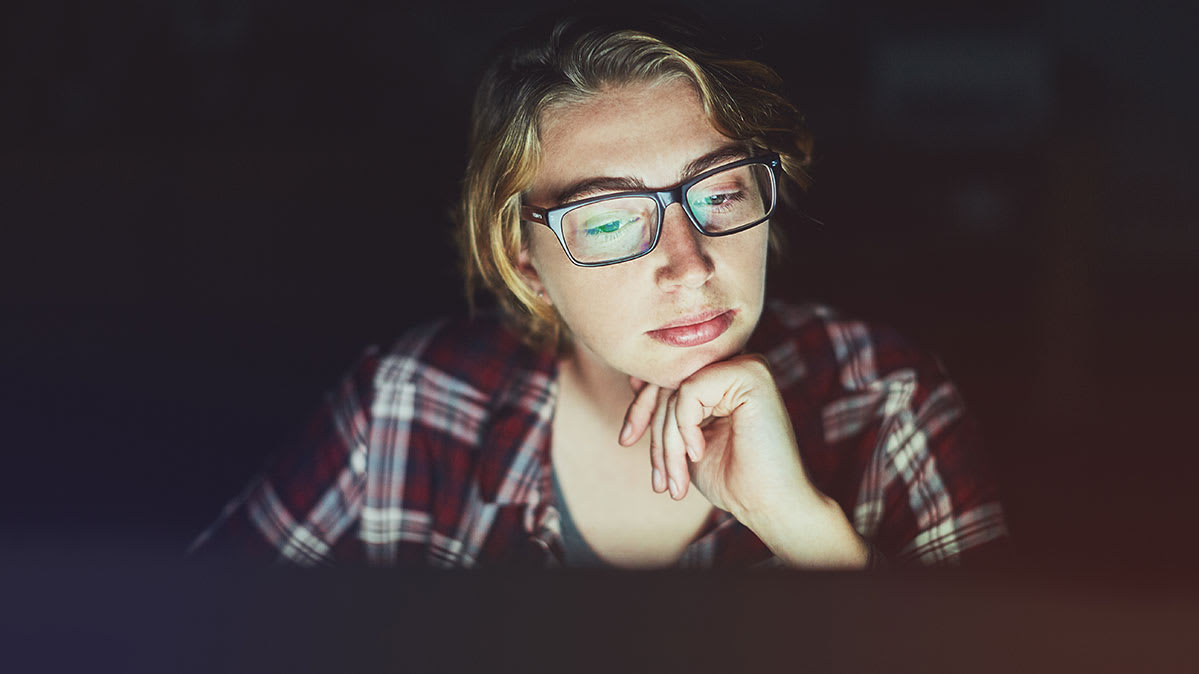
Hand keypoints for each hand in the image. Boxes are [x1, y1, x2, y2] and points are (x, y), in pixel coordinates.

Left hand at [619, 354, 869, 567]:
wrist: (769, 506)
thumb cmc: (730, 479)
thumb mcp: (683, 440)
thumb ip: (664, 409)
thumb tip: (634, 378)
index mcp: (724, 376)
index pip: (667, 378)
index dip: (641, 408)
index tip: (626, 439)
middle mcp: (736, 363)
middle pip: (669, 383)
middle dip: (655, 434)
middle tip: (659, 479)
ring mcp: (746, 364)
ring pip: (676, 391)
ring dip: (667, 443)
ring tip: (675, 481)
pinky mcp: (751, 373)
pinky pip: (689, 391)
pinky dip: (684, 428)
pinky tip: (698, 454)